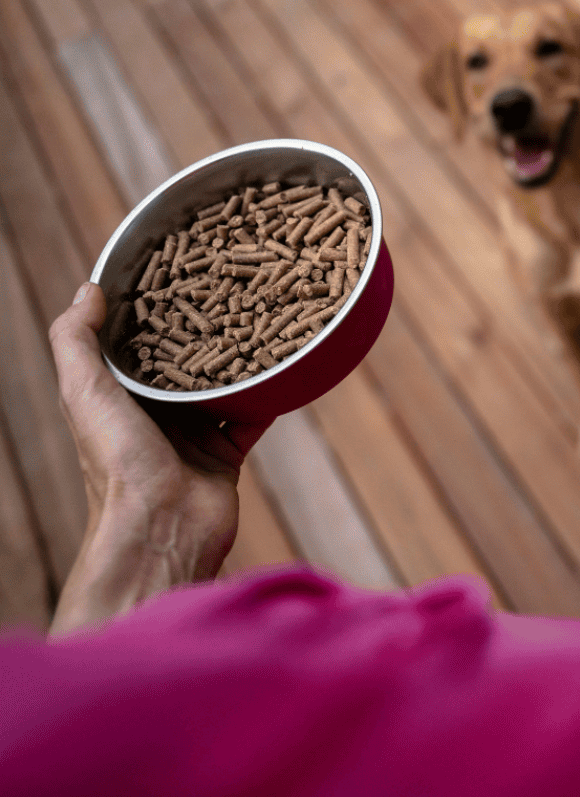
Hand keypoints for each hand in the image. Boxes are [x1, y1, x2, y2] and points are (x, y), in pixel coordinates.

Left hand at [47, 282, 273, 632]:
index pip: (135, 341)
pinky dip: (269, 391)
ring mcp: (194, 431)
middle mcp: (155, 411)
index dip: (152, 307)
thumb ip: (75, 341)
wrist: (161, 529)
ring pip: (222, 381)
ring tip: (263, 315)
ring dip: (240, 355)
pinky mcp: (228, 450)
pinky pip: (254, 413)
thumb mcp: (84, 393)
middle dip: (204, 326)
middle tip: (231, 285)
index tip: (176, 268)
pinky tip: (286, 362)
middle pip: (183, 358)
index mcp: (117, 395)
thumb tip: (89, 289)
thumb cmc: (116, 464)